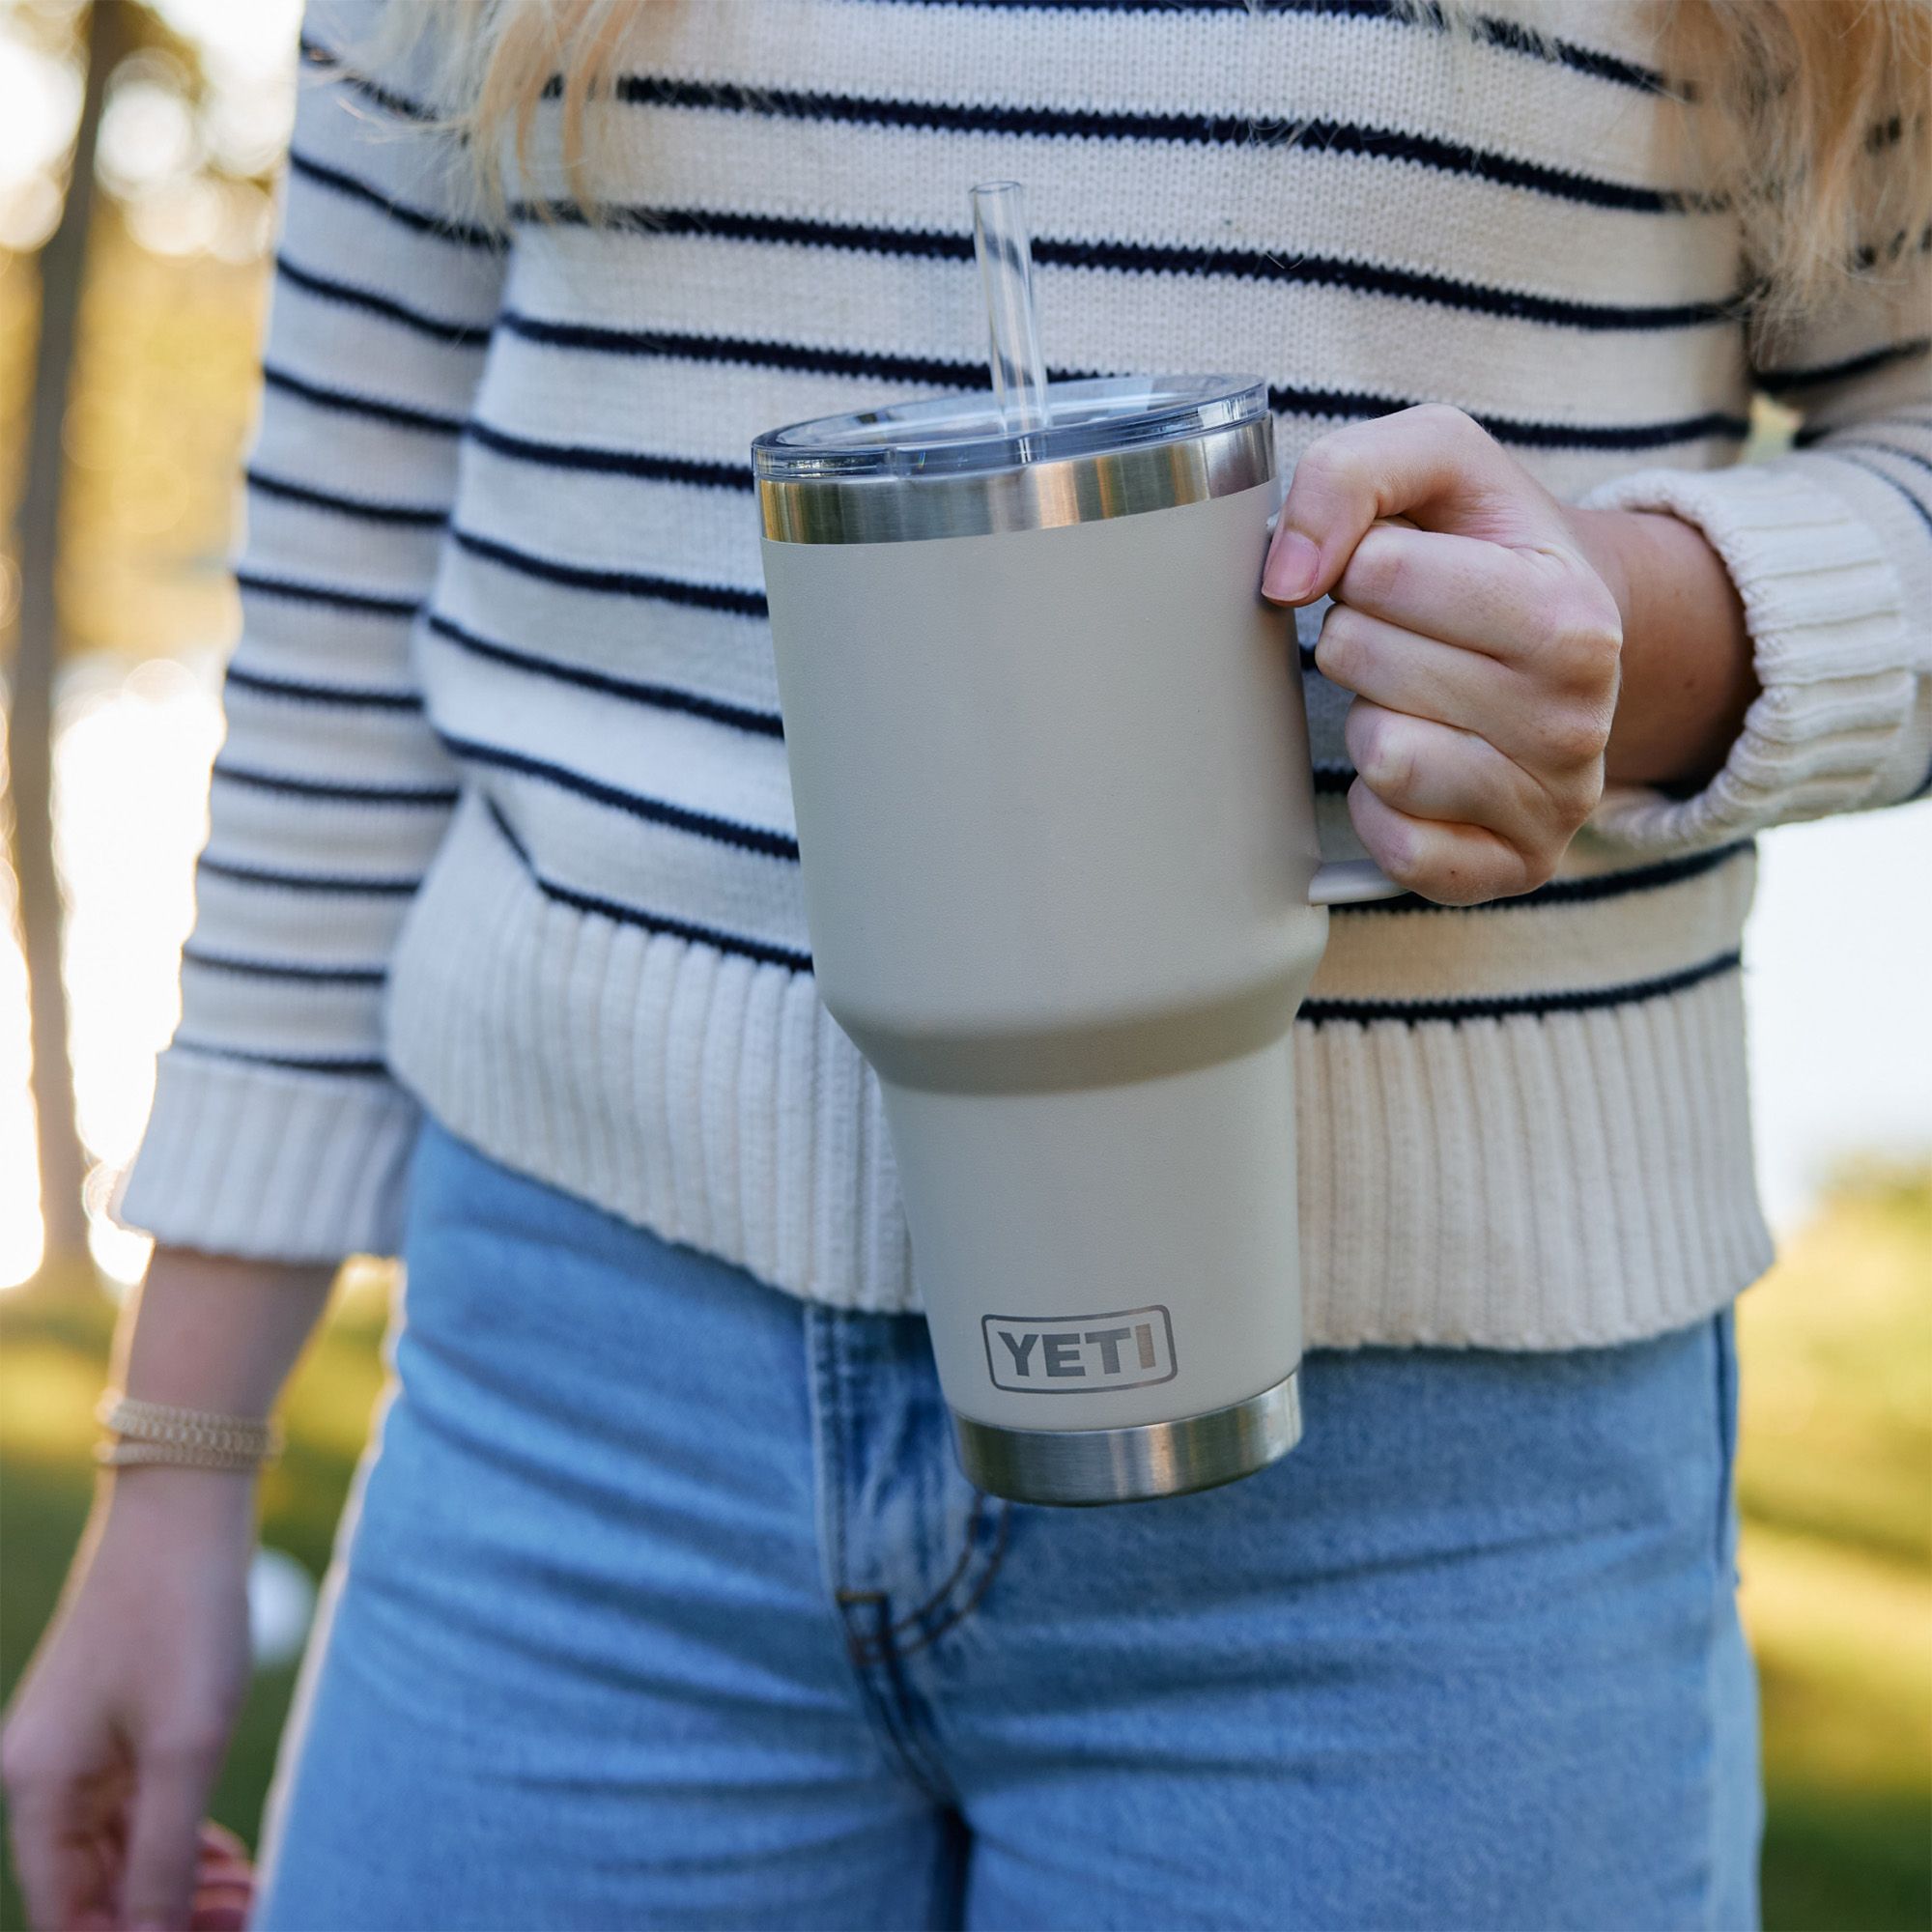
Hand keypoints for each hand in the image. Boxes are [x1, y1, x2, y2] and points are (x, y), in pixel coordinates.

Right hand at [2, 1470, 255, 1931]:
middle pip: (91, 1887)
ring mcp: (78, 1747)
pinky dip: (177, 1833)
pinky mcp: (115, 1720)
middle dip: (163, 1915)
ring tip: (248, 1887)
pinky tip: (225, 1854)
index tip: (217, 1931)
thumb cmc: (182, 1616)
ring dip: (176, 1879)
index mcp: (37, 1790)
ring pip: (118, 1848)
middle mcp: (43, 1775)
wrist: (186, 1505)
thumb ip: (165, 1854)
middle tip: (248, 1909)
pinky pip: (134, 1805)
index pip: (68, 1914)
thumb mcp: (185, 1745)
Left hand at [1263, 405, 1751, 904]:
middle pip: (1365, 664)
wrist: (1566, 637)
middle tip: (1403, 638)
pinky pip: (1397, 847)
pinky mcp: (1513, 870)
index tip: (1400, 570)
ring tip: (1414, 698)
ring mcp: (1554, 805)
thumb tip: (1285, 576)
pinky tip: (1416, 765)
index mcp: (1572, 617)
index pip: (1382, 573)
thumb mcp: (1440, 463)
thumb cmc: (1487, 546)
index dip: (1362, 563)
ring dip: (1370, 720)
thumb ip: (1352, 473)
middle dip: (1358, 638)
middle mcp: (1578, 720)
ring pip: (1383, 760)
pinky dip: (1381, 805)